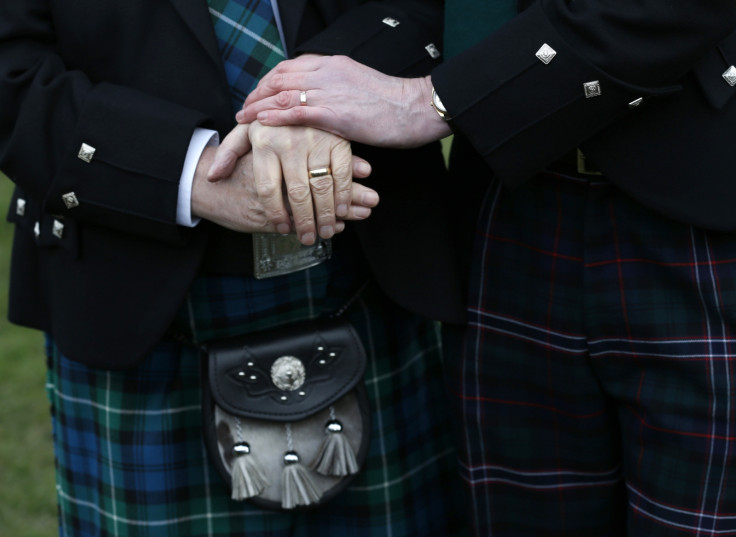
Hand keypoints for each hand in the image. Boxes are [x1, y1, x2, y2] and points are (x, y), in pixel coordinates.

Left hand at [208, 122, 374, 244]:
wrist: (304, 90)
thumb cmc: (272, 120)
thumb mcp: (247, 130)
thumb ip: (229, 152)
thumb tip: (213, 177)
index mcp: (264, 142)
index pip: (267, 188)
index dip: (275, 213)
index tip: (282, 228)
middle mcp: (289, 141)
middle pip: (296, 193)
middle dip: (303, 221)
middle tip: (307, 238)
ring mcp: (316, 140)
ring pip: (320, 187)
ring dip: (325, 215)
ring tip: (325, 232)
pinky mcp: (338, 140)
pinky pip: (341, 175)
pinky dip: (343, 196)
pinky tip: (341, 211)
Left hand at [238, 55, 451, 147]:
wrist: (414, 108)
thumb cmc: (391, 103)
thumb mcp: (359, 85)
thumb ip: (337, 87)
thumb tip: (322, 98)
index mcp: (332, 65)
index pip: (289, 67)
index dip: (268, 81)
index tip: (258, 95)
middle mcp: (326, 74)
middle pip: (279, 78)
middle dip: (257, 93)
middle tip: (244, 109)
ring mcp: (329, 92)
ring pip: (282, 94)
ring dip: (258, 106)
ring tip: (243, 119)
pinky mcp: (334, 114)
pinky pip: (296, 113)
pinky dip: (274, 117)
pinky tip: (260, 124)